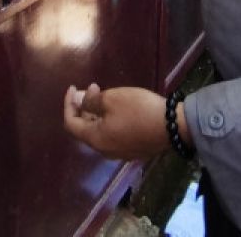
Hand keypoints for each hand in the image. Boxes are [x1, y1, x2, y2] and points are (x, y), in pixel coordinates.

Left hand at [62, 84, 177, 160]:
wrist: (172, 127)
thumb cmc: (138, 110)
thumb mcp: (112, 99)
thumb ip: (91, 101)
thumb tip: (78, 100)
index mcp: (95, 139)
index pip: (71, 123)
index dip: (68, 104)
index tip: (73, 87)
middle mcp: (104, 150)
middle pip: (85, 130)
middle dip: (83, 108)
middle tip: (92, 89)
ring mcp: (120, 153)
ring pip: (100, 133)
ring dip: (97, 115)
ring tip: (105, 97)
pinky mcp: (134, 151)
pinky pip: (113, 137)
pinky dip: (109, 122)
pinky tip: (119, 111)